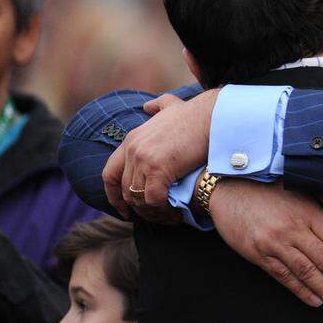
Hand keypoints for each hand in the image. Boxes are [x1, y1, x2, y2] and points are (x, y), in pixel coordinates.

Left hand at [103, 89, 218, 217]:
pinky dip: (163, 210)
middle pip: (124, 190)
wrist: (212, 116)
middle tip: (151, 216)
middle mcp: (133, 150)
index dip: (114, 195)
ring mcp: (144, 159)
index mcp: (131, 139)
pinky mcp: (159, 169)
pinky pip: (154, 200)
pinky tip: (175, 212)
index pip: (110, 174)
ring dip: (152, 211)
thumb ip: (157, 106)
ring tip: (167, 216)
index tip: (124, 208)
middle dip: (135, 207)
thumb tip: (147, 106)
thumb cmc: (197, 114)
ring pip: (138, 198)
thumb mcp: (171, 106)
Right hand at [209, 178, 322, 311]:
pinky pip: (283, 276)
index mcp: (307, 211)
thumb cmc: (266, 184)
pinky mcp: (258, 254)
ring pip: (306, 271)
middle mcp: (293, 229)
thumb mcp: (299, 183)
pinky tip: (315, 300)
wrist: (226, 188)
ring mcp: (275, 244)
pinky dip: (300, 290)